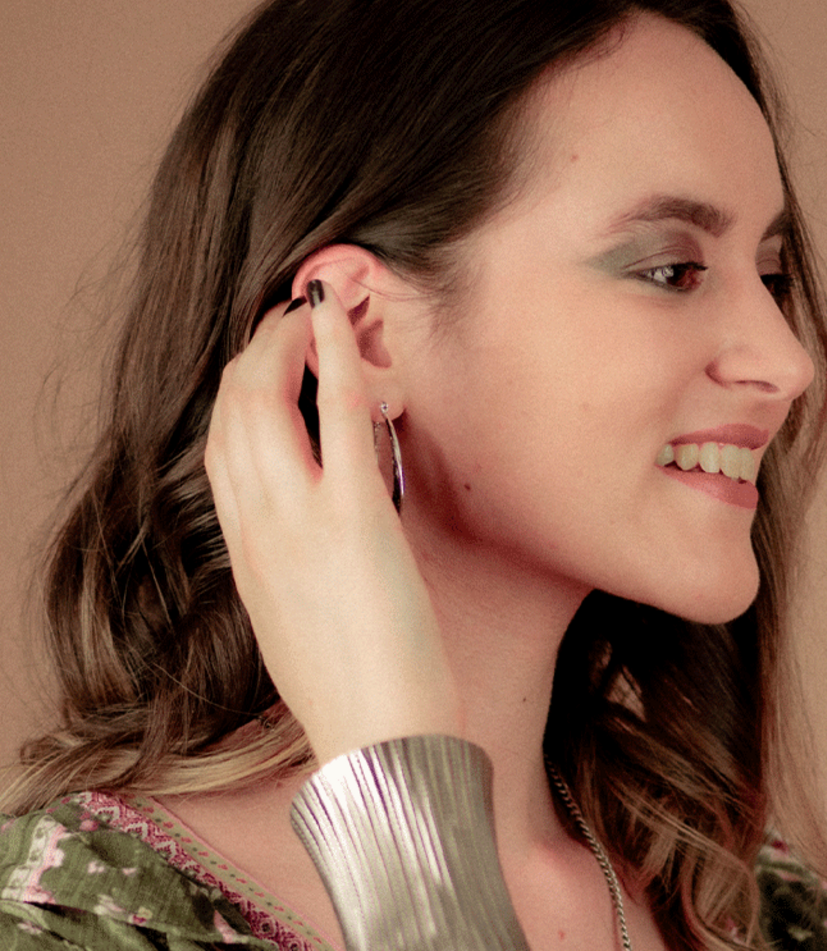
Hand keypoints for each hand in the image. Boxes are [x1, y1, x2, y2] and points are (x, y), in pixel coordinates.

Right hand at [204, 282, 461, 763]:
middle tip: (296, 321)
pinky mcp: (354, 518)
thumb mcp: (296, 614)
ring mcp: (299, 520)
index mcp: (245, 550)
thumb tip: (319, 508)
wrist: (380, 741)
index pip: (220, 446)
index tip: (271, 360)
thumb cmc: (352, 685)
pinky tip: (337, 318)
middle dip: (258, 350)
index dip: (241, 389)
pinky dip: (333, 355)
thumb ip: (292, 555)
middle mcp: (258, 527)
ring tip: (317, 312)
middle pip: (231, 409)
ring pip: (264, 399)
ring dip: (288, 340)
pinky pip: (334, 414)